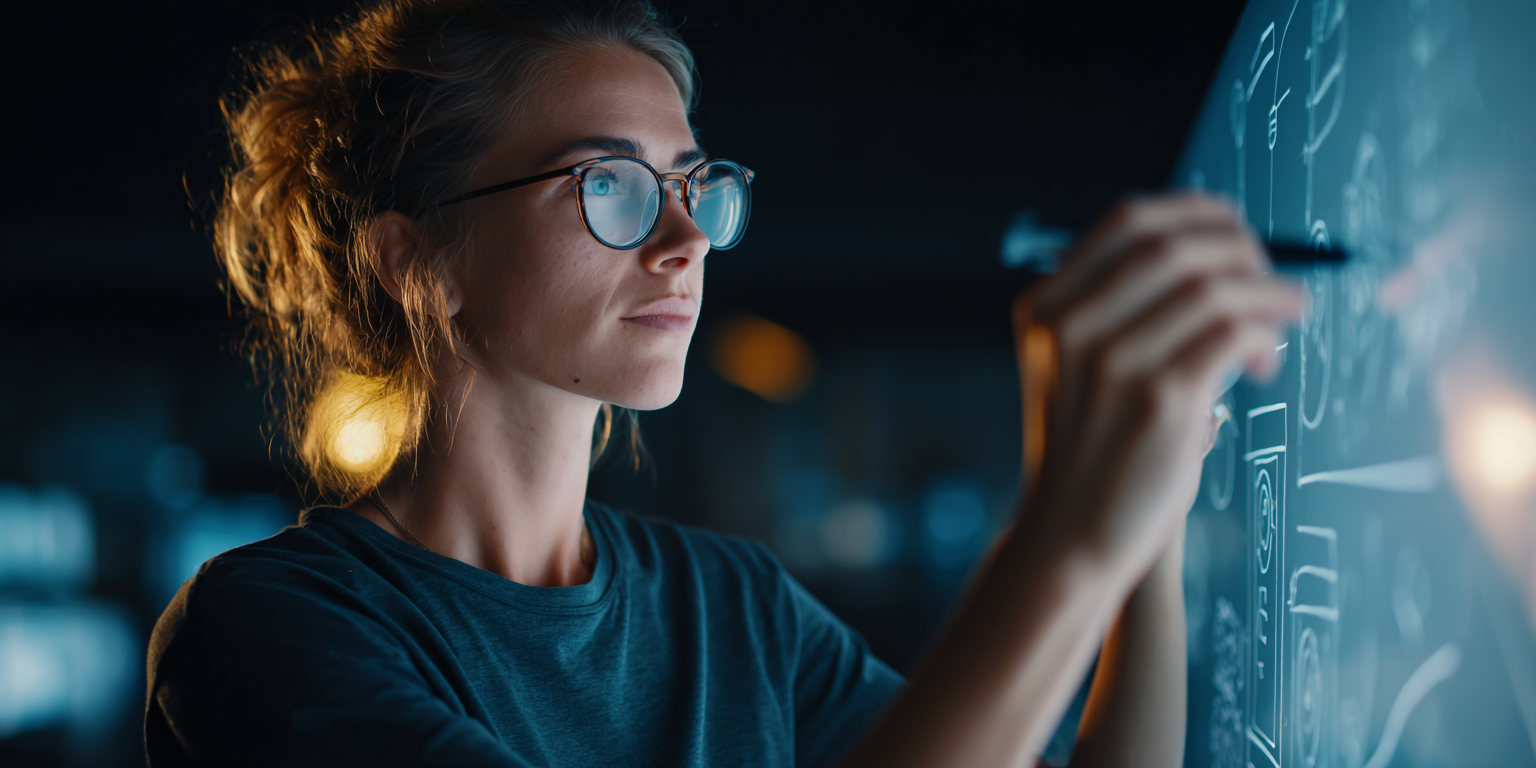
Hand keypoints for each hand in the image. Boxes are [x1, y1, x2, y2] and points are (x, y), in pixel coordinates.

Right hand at [1013, 193, 1303, 584]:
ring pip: (1213, 287)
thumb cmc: (1091, 449)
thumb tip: (1216, 252)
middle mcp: (1072, 324)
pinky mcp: (1160, 397)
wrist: (1071, 535)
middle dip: (1241, 252)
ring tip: (1285, 321)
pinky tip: (1263, 361)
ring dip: (1266, 296)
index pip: (1128, 220)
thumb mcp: (1079, 367)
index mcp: (1047, 306)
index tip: (1235, 227)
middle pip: (1175, 245)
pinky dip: (1264, 334)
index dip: (1194, 211)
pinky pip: (1232, 331)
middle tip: (1275, 282)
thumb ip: (1120, 310)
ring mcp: (1113, 359)